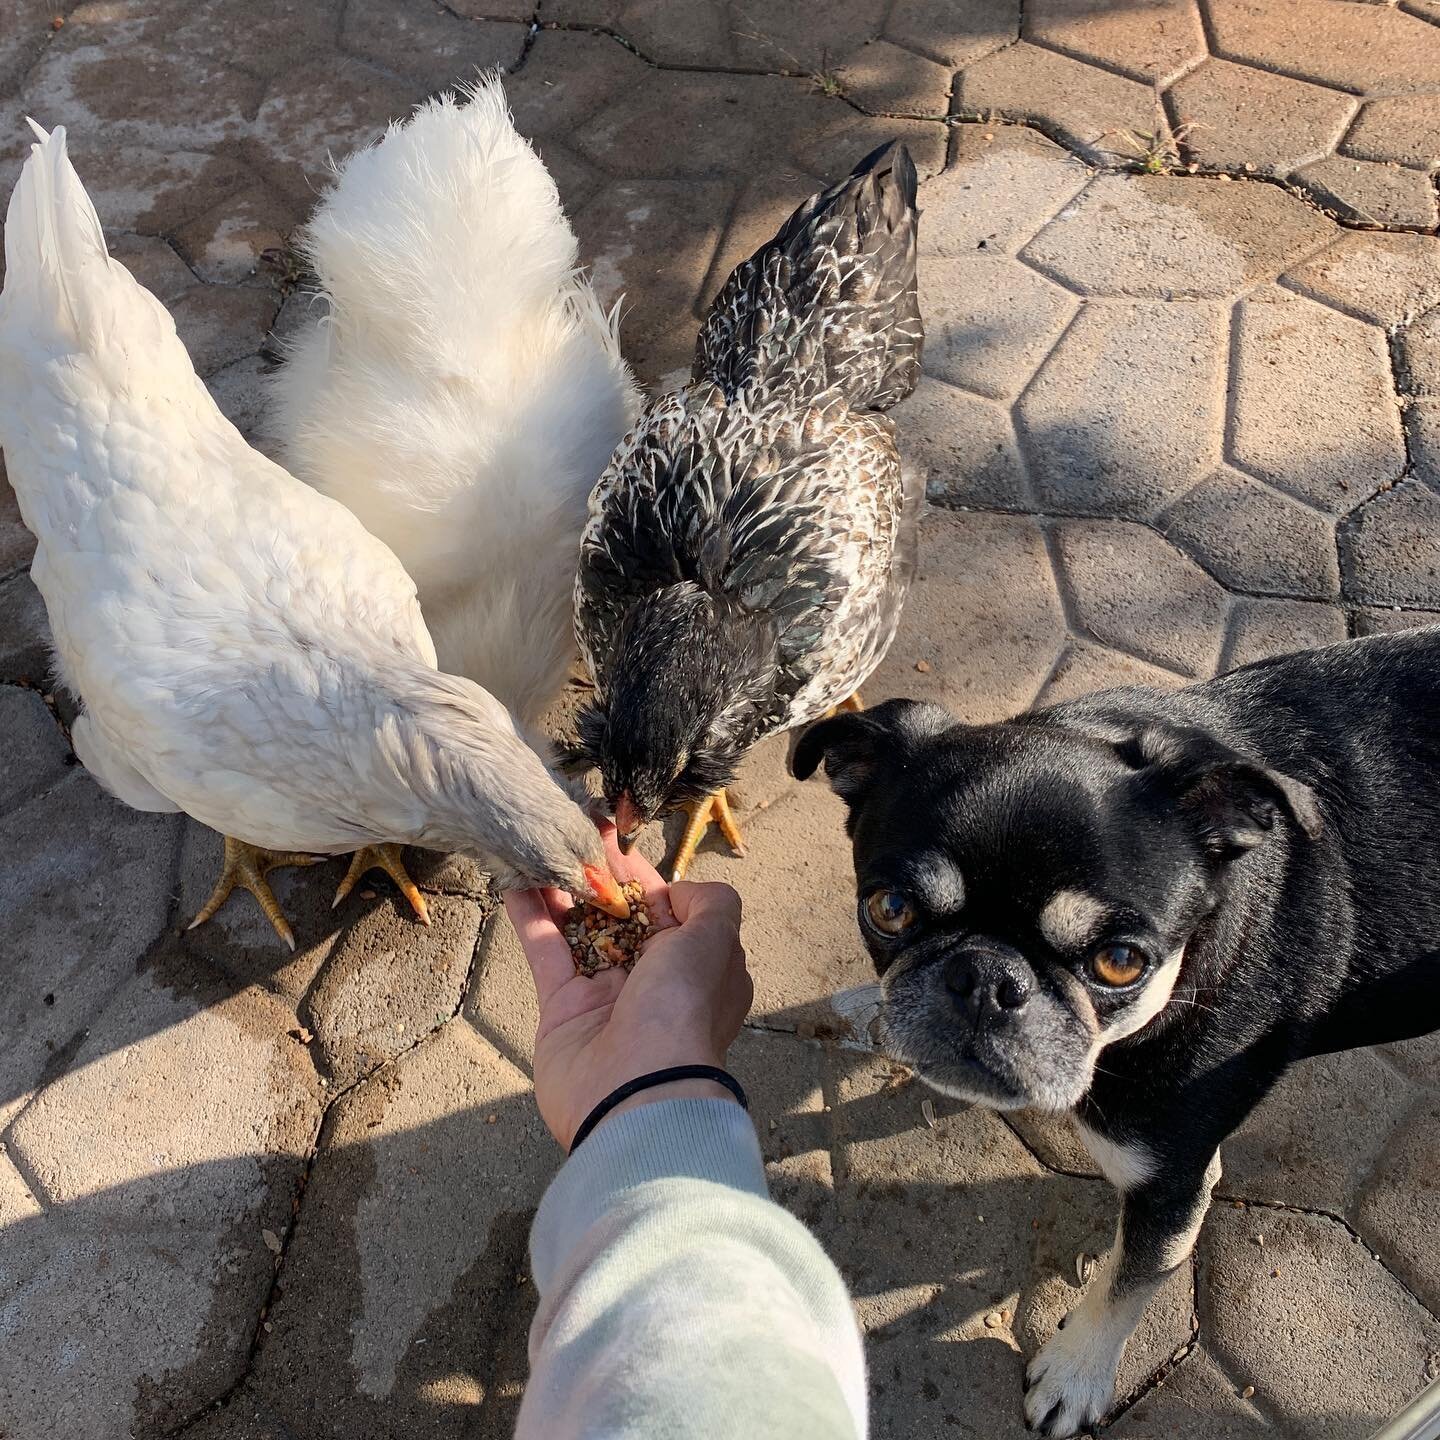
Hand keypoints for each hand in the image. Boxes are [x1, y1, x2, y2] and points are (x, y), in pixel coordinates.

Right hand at [505, 823, 752, 1149]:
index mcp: (697, 965)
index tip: (615, 837)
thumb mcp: (717, 940)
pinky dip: (531, 917)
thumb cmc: (684, 1009)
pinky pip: (546, 952)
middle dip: (599, 873)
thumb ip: (711, 903)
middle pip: (621, 914)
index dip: (642, 873)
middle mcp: (654, 979)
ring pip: (580, 928)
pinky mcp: (562, 1009)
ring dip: (561, 887)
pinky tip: (514, 881)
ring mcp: (605, 994)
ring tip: (541, 843)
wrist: (637, 1092)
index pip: (668, 909)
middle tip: (573, 830)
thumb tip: (678, 891)